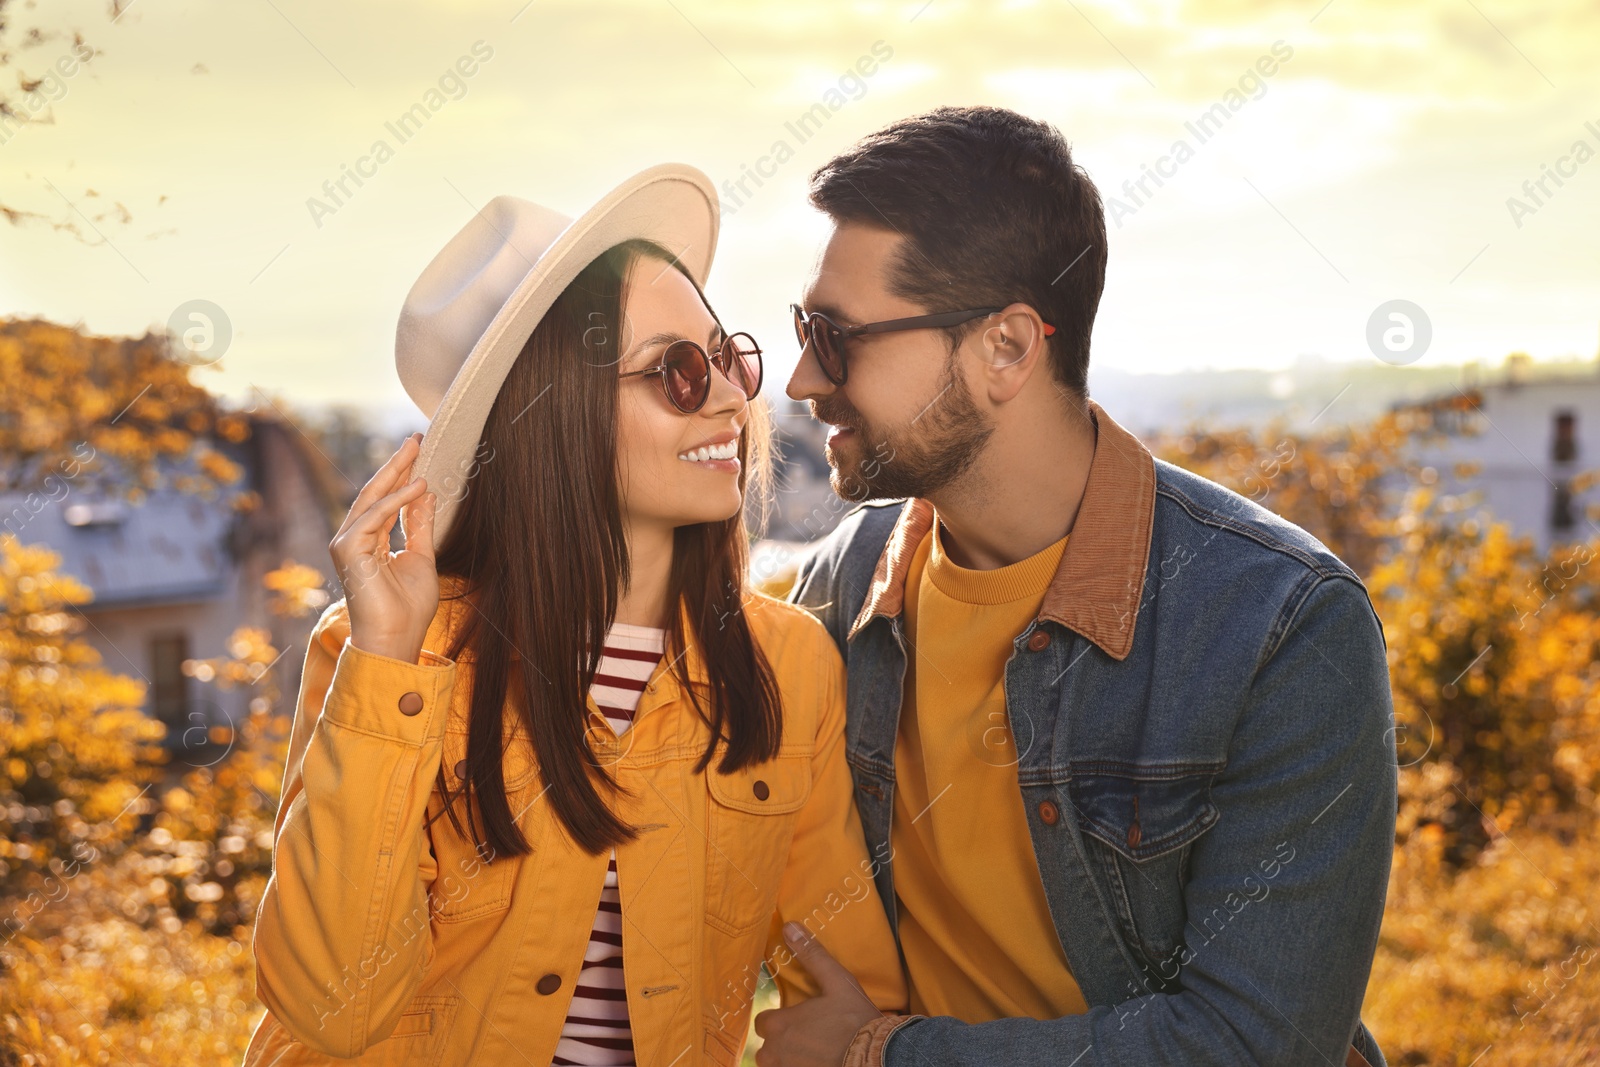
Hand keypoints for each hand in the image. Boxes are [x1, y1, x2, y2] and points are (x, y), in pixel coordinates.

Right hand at [328, 431, 438, 662]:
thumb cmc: (409, 608)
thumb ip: (419, 525)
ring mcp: (347, 544)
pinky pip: (374, 516)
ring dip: (395, 473)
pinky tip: (418, 486)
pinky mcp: (348, 550)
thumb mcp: (422, 557)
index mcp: (370, 542)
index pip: (385, 501)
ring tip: (416, 451)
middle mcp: (354, 540)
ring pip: (371, 499)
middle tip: (414, 439)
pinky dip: (396, 500)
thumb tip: (427, 493)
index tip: (418, 452)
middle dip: (395, 465)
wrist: (397, 638)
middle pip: (375, 494)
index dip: (401, 476)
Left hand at [753, 922, 885, 1066]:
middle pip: (767, 1049)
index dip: (779, 1020)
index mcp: (779, 1025)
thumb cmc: (855, 1020)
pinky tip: (819, 1062)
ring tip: (813, 1053)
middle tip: (809, 1038)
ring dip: (789, 1060)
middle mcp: (775, 1053)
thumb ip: (811, 955)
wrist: (877, 1057)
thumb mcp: (836, 981)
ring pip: (776, 1066)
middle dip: (782, 1044)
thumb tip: (790, 926)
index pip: (763, 1022)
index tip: (797, 1020)